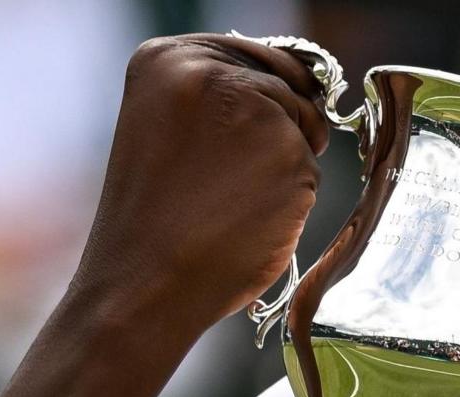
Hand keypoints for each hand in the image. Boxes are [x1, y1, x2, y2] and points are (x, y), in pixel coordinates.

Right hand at [65, 36, 328, 339]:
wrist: (146, 280)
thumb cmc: (156, 218)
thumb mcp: (168, 128)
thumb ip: (218, 97)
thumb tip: (293, 89)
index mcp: (166, 57)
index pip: (250, 52)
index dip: (269, 88)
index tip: (254, 122)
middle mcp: (210, 70)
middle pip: (285, 85)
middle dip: (281, 126)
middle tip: (236, 177)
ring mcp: (254, 109)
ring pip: (304, 125)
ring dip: (286, 163)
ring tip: (230, 199)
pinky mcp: (290, 152)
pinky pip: (313, 168)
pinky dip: (293, 197)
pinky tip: (250, 217)